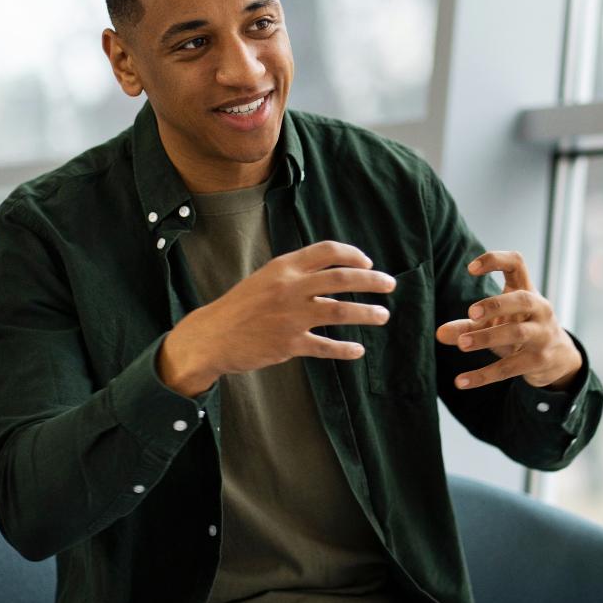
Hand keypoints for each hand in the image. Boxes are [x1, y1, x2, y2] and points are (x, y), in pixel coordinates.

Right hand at [158, 241, 395, 395]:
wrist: (213, 336)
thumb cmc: (242, 306)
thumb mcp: (266, 278)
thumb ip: (296, 273)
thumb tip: (334, 271)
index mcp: (284, 267)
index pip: (327, 251)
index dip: (353, 255)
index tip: (368, 263)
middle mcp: (290, 288)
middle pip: (342, 279)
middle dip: (372, 280)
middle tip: (390, 285)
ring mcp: (290, 316)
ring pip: (340, 311)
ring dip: (367, 313)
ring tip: (383, 315)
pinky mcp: (289, 344)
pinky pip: (325, 346)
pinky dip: (345, 349)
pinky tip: (358, 350)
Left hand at [435, 250, 582, 391]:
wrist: (559, 358)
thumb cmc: (522, 331)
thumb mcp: (496, 324)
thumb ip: (468, 326)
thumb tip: (439, 334)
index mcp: (527, 291)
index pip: (517, 264)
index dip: (495, 261)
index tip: (470, 269)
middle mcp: (539, 309)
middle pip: (522, 300)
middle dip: (496, 305)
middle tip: (471, 313)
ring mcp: (542, 335)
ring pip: (517, 333)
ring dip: (487, 337)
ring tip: (462, 344)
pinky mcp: (538, 361)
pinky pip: (509, 368)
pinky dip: (484, 375)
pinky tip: (462, 382)